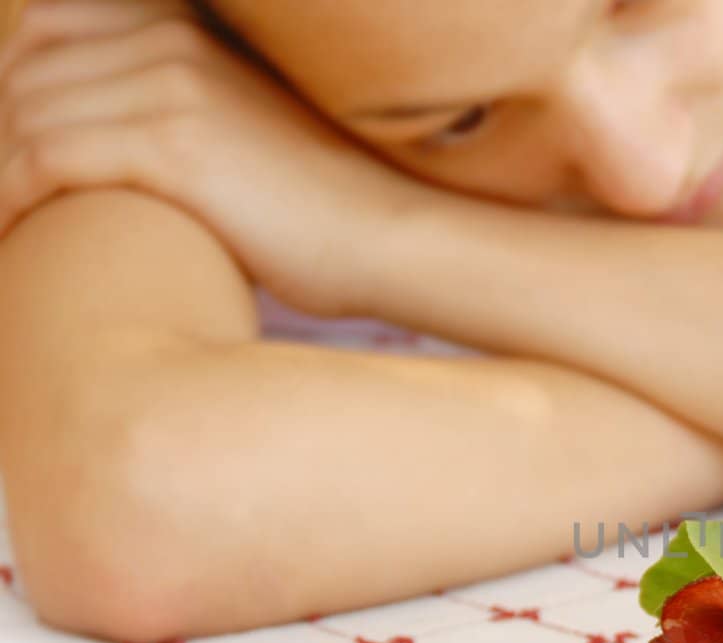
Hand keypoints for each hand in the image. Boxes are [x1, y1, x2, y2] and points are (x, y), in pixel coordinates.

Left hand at [0, 0, 426, 316]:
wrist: (389, 237)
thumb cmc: (321, 210)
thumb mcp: (240, 133)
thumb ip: (173, 115)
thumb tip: (104, 156)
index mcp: (184, 29)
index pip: (43, 29)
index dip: (9, 87)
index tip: (10, 153)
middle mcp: (170, 42)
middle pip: (22, 71)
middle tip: (5, 197)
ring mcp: (170, 87)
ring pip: (22, 115)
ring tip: (4, 221)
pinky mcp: (172, 145)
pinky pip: (43, 158)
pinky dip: (8, 198)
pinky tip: (11, 233)